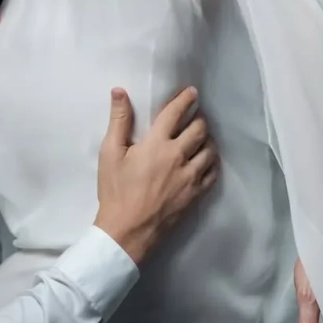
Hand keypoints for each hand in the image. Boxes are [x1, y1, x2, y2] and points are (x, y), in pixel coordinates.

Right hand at [94, 87, 218, 264]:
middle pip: (199, 129)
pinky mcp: (195, 194)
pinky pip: (213, 173)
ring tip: (203, 135)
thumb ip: (118, 120)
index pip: (175, 113)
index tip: (191, 92)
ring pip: (209, 150)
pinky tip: (207, 160)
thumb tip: (119, 91)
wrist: (128, 231)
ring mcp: (190, 177)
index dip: (184, 99)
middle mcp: (178, 156)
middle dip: (199, 118)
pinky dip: (212, 162)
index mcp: (156, 143)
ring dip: (208, 138)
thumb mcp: (110, 153)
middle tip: (196, 114)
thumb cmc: (115, 190)